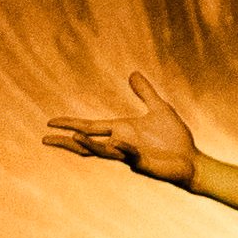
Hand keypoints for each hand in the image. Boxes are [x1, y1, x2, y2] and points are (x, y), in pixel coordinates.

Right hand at [40, 68, 200, 185]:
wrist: (192, 160)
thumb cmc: (175, 138)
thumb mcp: (160, 108)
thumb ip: (145, 93)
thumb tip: (132, 74)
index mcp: (121, 131)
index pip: (90, 127)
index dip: (70, 123)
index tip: (50, 122)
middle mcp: (121, 144)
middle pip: (87, 144)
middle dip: (67, 141)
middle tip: (45, 139)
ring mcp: (130, 156)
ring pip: (103, 151)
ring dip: (88, 145)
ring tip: (72, 137)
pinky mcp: (144, 164)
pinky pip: (130, 155)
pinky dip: (123, 148)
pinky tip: (115, 141)